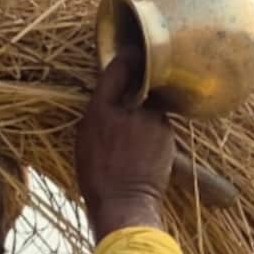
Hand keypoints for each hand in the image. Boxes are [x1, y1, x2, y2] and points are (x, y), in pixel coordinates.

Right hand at [76, 52, 174, 240]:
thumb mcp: (85, 138)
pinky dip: (154, 131)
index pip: (117, 70)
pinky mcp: (168, 134)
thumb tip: (113, 96)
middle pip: (139, 88)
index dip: (126, 58)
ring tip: (134, 142)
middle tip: (127, 116)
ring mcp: (152, 121)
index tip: (132, 51)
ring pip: (151, 108)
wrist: (124, 202)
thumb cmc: (97, 175)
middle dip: (137, 93)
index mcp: (101, 109)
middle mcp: (130, 109)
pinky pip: (161, 124)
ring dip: (145, 116)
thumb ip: (100, 111)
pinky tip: (145, 150)